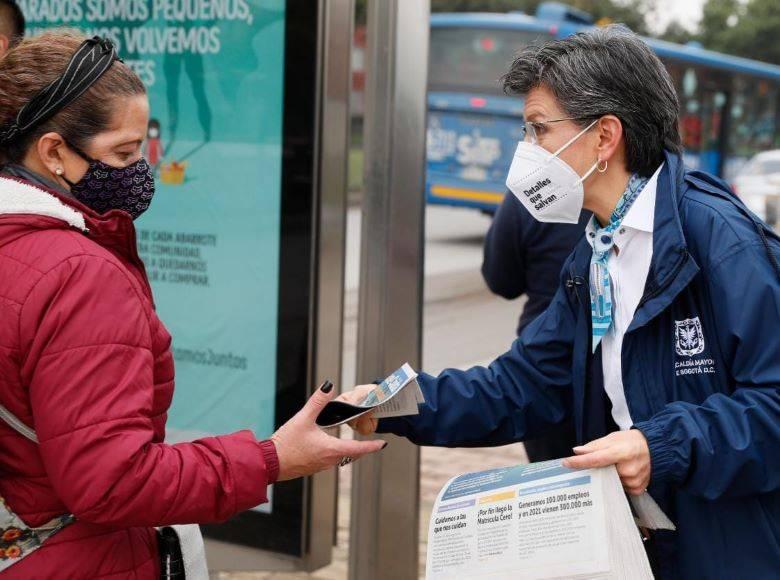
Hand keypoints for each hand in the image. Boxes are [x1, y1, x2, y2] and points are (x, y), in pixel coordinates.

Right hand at [271, 382, 385, 480]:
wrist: (270, 463)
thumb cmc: (286, 444)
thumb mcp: (303, 418)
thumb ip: (317, 401)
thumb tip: (328, 386)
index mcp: (331, 449)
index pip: (358, 449)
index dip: (372, 446)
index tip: (382, 444)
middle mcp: (329, 460)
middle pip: (351, 454)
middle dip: (361, 448)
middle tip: (369, 442)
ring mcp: (321, 466)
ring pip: (340, 458)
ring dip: (347, 450)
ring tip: (351, 442)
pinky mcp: (312, 468)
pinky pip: (329, 461)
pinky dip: (335, 453)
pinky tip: (328, 446)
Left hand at [562, 430, 650, 494]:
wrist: (654, 448)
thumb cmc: (631, 441)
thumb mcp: (612, 438)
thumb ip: (594, 446)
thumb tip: (577, 451)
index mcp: (621, 452)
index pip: (596, 459)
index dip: (579, 462)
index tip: (566, 463)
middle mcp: (628, 469)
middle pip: (601, 474)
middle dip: (595, 470)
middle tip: (596, 465)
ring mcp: (633, 481)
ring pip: (609, 482)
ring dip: (607, 476)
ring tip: (615, 467)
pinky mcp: (637, 489)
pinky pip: (619, 488)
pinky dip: (617, 482)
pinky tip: (622, 474)